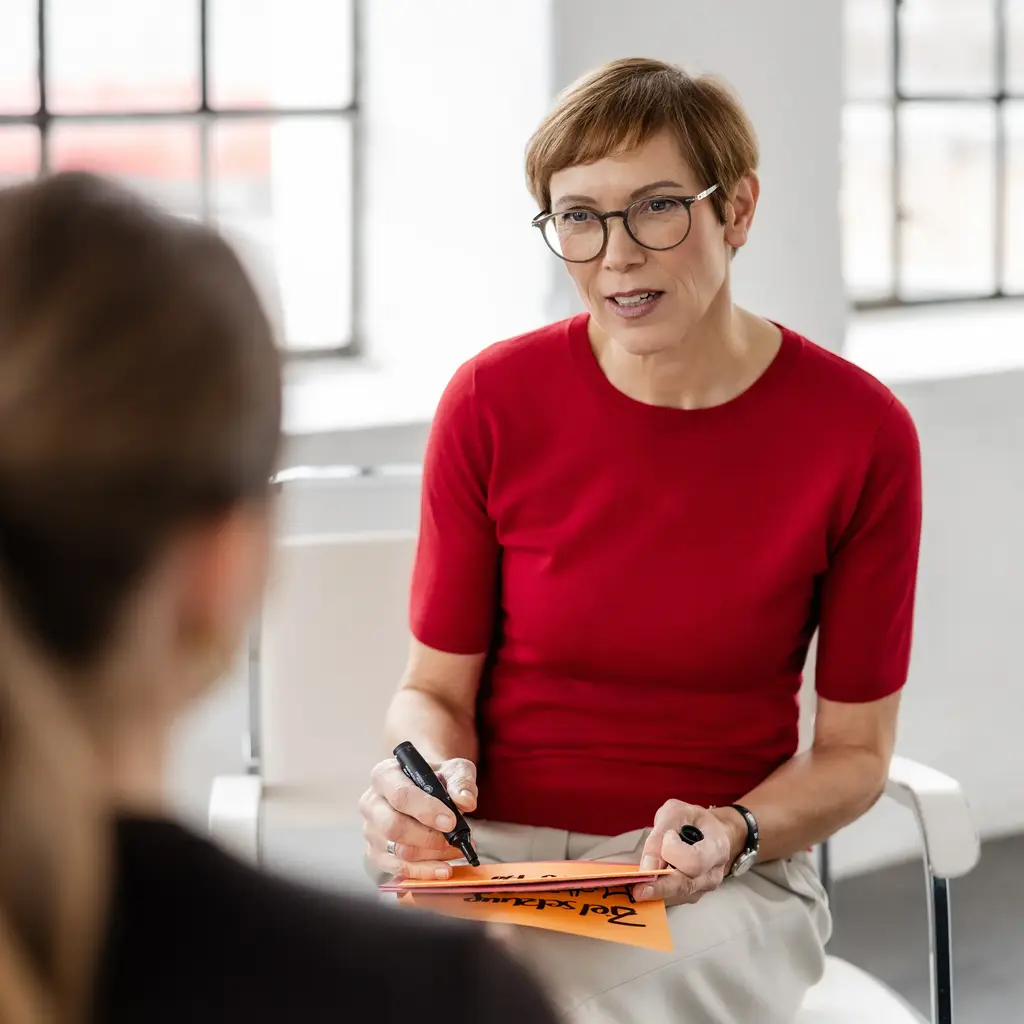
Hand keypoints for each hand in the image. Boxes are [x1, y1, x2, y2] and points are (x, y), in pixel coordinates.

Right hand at [360, 755, 477, 879]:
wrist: (426, 788)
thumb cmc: (436, 777)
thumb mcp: (453, 769)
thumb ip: (461, 782)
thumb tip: (465, 801)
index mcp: (385, 775)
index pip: (401, 795)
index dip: (426, 810)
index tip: (451, 822)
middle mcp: (372, 803)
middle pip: (393, 827)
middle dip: (428, 837)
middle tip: (454, 840)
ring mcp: (371, 830)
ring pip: (398, 851)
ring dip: (432, 855)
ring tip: (456, 850)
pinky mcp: (376, 853)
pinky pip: (398, 869)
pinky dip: (424, 872)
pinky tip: (443, 869)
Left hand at [632, 800, 742, 906]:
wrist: (708, 832)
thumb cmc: (692, 820)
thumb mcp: (675, 813)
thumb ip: (660, 836)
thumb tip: (647, 866)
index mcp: (716, 847)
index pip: (695, 860)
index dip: (675, 852)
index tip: (669, 836)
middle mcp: (713, 873)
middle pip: (686, 885)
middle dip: (660, 887)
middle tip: (639, 890)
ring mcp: (703, 888)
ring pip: (677, 896)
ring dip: (656, 892)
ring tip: (637, 888)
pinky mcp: (691, 896)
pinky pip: (673, 899)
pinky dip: (657, 894)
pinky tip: (644, 887)